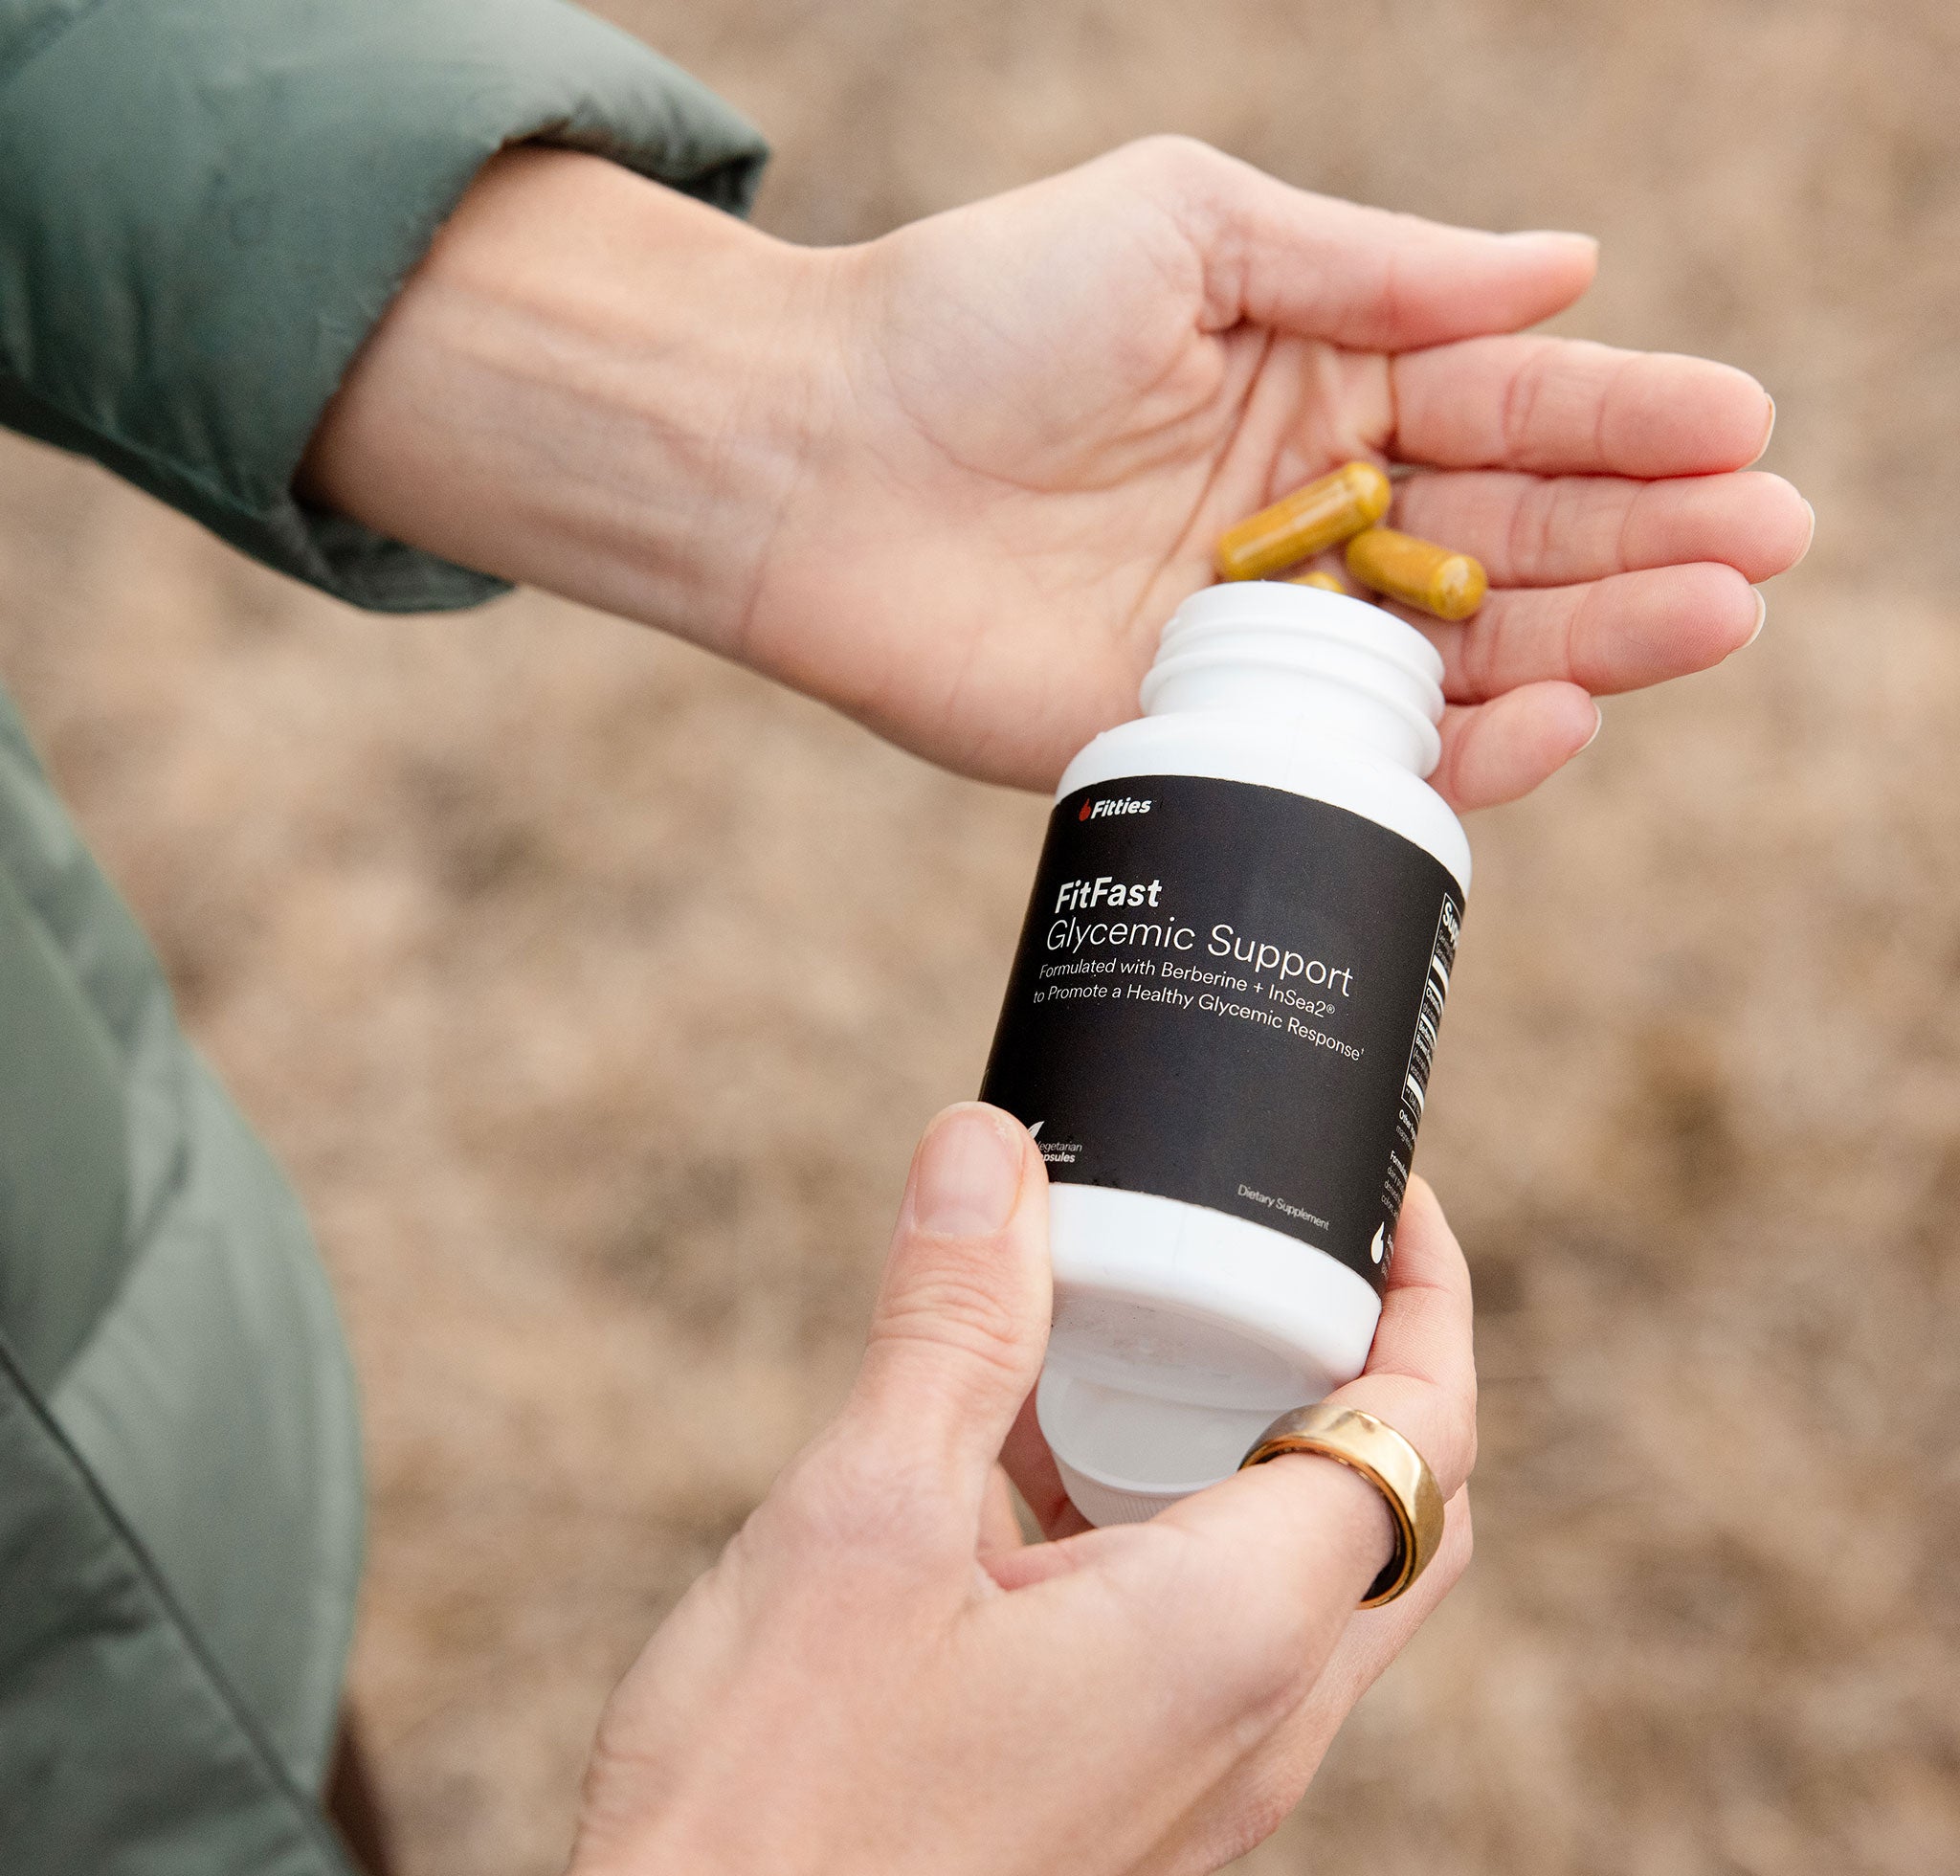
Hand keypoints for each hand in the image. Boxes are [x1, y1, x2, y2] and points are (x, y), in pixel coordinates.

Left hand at [304, 140, 1809, 803]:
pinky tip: (1553, 714)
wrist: (810, 452)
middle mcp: (1308, 520)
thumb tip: (1566, 264)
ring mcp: (1259, 638)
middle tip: (1764, 543)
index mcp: (1319, 387)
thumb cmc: (982, 311)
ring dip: (1595, 641)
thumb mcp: (1191, 228)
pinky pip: (1350, 755)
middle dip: (1644, 537)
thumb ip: (1377, 270)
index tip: (1740, 427)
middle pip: (1512, 538)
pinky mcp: (1195, 735)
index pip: (1508, 405)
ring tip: (1712, 617)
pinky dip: (1455, 748)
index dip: (1627, 419)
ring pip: (1459, 653)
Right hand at [427, 1106, 1475, 1875]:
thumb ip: (952, 1320)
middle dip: (1367, 1364)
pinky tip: (1039, 1471)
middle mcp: (1258, 1726)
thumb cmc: (780, 1799)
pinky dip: (1180, 1524)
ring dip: (1261, 1444)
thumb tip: (989, 1149)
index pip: (1424, 1432)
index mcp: (1235, 1637)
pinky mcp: (1130, 1802)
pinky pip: (1219, 1639)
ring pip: (1310, 1578)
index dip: (1428, 1293)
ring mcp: (1201, 1780)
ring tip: (1143, 1338)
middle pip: (1401, 1508)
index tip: (1386, 1197)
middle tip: (1276, 1256)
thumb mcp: (867, 1514)